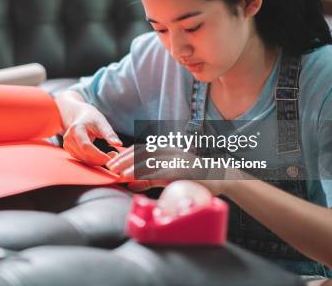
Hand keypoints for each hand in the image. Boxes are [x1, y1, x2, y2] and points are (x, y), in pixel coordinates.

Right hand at [60, 101, 121, 165]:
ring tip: (110, 154)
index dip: (99, 155)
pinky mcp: (69, 151)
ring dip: (98, 161)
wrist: (80, 116)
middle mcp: (69, 138)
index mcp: (76, 129)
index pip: (86, 146)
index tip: (112, 156)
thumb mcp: (102, 122)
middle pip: (85, 155)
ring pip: (84, 160)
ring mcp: (67, 145)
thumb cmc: (92, 118)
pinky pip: (83, 160)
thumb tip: (118, 144)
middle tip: (114, 155)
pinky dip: (93, 160)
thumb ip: (109, 134)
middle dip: (100, 159)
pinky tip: (101, 155)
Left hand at [106, 145, 229, 193]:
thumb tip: (131, 183)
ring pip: (150, 158)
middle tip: (110, 166)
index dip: (125, 154)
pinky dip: (146, 173)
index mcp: (166, 150)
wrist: (221, 179)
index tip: (112, 162)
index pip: (141, 148)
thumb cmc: (193, 178)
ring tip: (119, 172)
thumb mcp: (167, 178)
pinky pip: (161, 169)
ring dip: (132, 165)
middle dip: (124, 158)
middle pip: (142, 150)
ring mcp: (177, 159)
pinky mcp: (183, 169)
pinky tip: (135, 178)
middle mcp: (171, 151)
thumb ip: (150, 179)